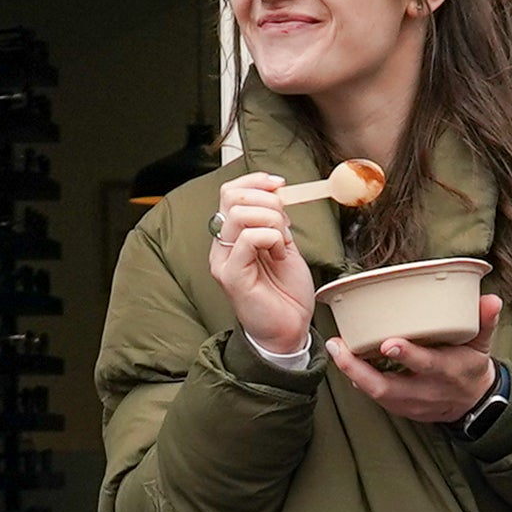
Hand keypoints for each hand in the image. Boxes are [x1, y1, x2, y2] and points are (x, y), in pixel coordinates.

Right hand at [210, 175, 317, 365]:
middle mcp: (223, 246)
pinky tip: (279, 253)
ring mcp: (224, 260)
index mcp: (232, 236)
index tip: (280, 185)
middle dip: (267, 201)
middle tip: (285, 222)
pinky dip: (271, 237)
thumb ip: (276, 221)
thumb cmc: (286, 293)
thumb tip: (277, 194)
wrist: (289, 330)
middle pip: (232, 197)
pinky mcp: (231, 275)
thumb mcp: (284, 246)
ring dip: (272, 221)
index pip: (230, 192)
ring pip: (240, 213)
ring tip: (282, 243)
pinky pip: (248, 238)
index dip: (256, 181)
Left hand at [336, 293, 509, 427]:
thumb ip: (485, 322)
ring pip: (376, 394)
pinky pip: (375, 396)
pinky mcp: (400, 409)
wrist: (472, 405)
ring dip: (353, 373)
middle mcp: (426, 391)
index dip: (408, 355)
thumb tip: (492, 300)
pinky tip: (345, 360)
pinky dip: (359, 379)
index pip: (427, 365)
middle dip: (359, 369)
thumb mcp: (482, 345)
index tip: (388, 342)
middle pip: (388, 387)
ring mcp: (411, 404)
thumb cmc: (470, 367)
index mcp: (448, 371)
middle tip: (339, 346)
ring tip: (336, 349)